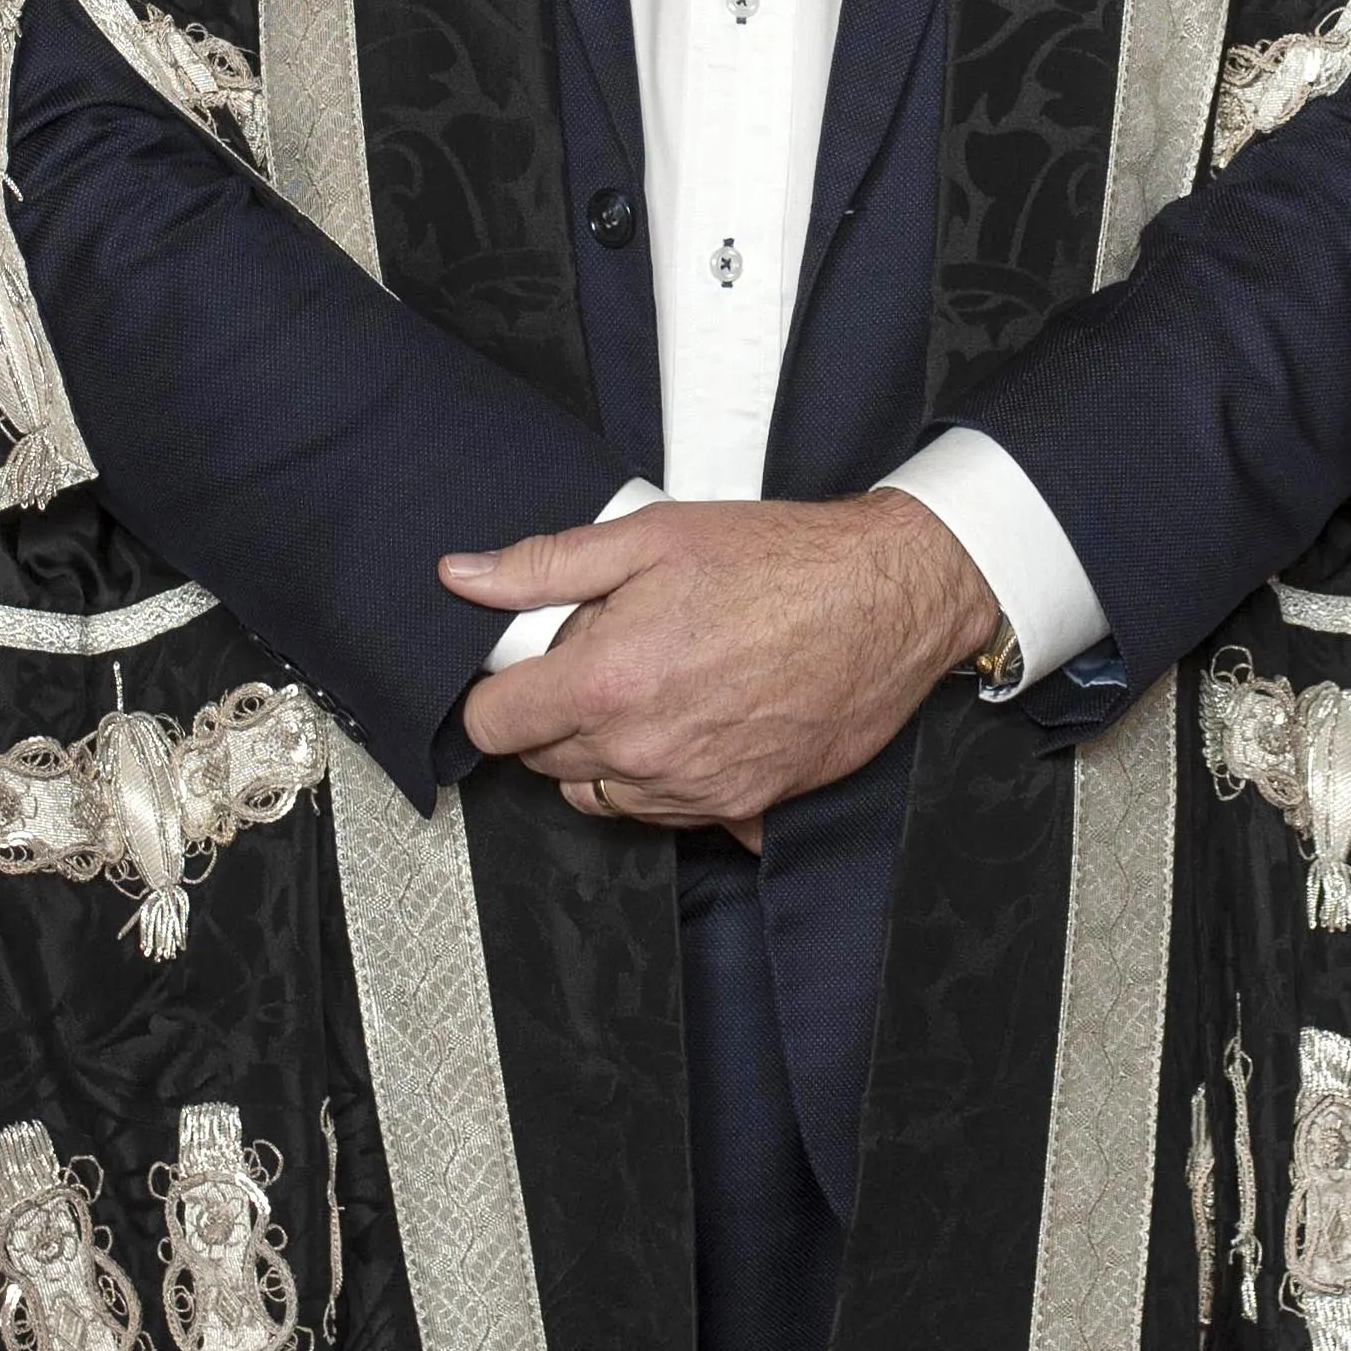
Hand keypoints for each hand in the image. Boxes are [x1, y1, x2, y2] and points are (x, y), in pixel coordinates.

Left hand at [445, 491, 1001, 830]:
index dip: (499, 691)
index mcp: (610, 681)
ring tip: (652, 686)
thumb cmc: (779, 562)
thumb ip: (545, 566)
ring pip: (600, 795)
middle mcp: (645, 750)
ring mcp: (694, 789)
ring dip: (604, 752)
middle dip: (555, 713)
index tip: (523, 668)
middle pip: (543, 762)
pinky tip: (695, 722)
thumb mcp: (651, 536)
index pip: (496, 725)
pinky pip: (665, 813)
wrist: (887, 600)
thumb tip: (462, 577)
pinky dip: (663, 778)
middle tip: (604, 656)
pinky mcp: (741, 807)